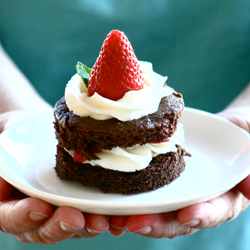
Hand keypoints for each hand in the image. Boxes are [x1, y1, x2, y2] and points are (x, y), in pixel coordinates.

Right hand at [0, 111, 108, 242]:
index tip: (40, 207)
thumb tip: (0, 153)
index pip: (9, 217)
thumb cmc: (18, 134)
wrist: (38, 132)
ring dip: (90, 226)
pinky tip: (122, 218)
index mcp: (8, 200)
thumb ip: (2, 147)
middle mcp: (34, 211)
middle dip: (61, 226)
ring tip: (104, 220)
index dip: (23, 217)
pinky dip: (109, 219)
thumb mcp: (3, 134)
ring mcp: (59, 209)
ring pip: (73, 227)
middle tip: (77, 218)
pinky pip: (94, 215)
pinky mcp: (82, 204)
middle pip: (44, 229)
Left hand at [109, 106, 249, 238]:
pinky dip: (129, 194)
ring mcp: (177, 189)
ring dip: (135, 214)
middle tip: (133, 223)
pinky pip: (145, 187)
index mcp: (222, 197)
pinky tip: (111, 195)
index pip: (214, 211)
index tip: (187, 214)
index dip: (201, 215)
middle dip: (156, 222)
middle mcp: (197, 199)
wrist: (225, 129)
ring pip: (156, 207)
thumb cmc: (243, 137)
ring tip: (113, 217)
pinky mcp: (162, 176)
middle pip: (177, 217)